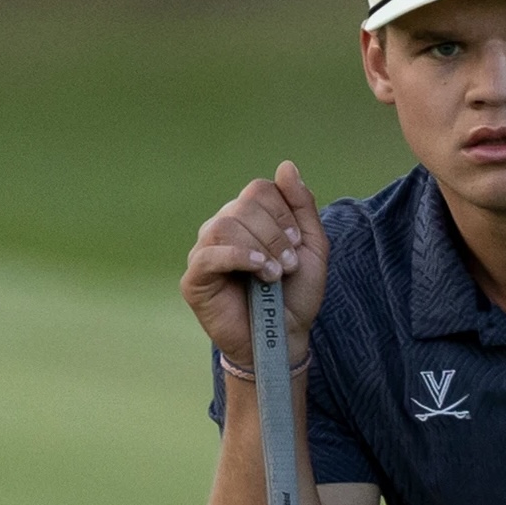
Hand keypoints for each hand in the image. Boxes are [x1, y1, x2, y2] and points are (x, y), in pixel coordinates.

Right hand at [181, 161, 328, 366]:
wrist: (285, 338)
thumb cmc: (295, 295)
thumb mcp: (311, 247)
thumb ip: (301, 205)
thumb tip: (286, 166)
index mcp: (248, 219)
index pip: (259, 190)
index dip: (283, 213)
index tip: (297, 244)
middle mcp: (223, 228)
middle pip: (244, 206)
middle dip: (276, 235)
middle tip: (289, 265)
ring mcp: (205, 251)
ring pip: (226, 225)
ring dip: (260, 248)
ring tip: (275, 275)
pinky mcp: (194, 278)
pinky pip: (209, 253)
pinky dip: (239, 257)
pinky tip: (259, 272)